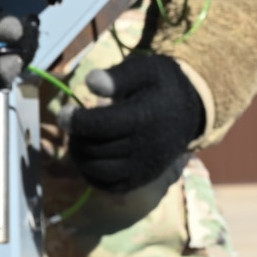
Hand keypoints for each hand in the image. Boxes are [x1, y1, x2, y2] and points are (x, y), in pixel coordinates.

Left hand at [65, 54, 204, 193]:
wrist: (191, 112)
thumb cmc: (161, 87)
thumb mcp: (143, 70)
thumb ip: (117, 76)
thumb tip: (89, 81)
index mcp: (144, 117)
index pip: (101, 125)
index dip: (75, 121)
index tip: (64, 113)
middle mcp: (145, 147)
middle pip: (95, 149)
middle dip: (76, 137)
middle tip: (73, 124)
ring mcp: (144, 167)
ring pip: (98, 171)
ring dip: (80, 157)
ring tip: (78, 140)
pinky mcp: (143, 179)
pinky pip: (110, 187)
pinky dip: (92, 176)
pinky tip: (88, 158)